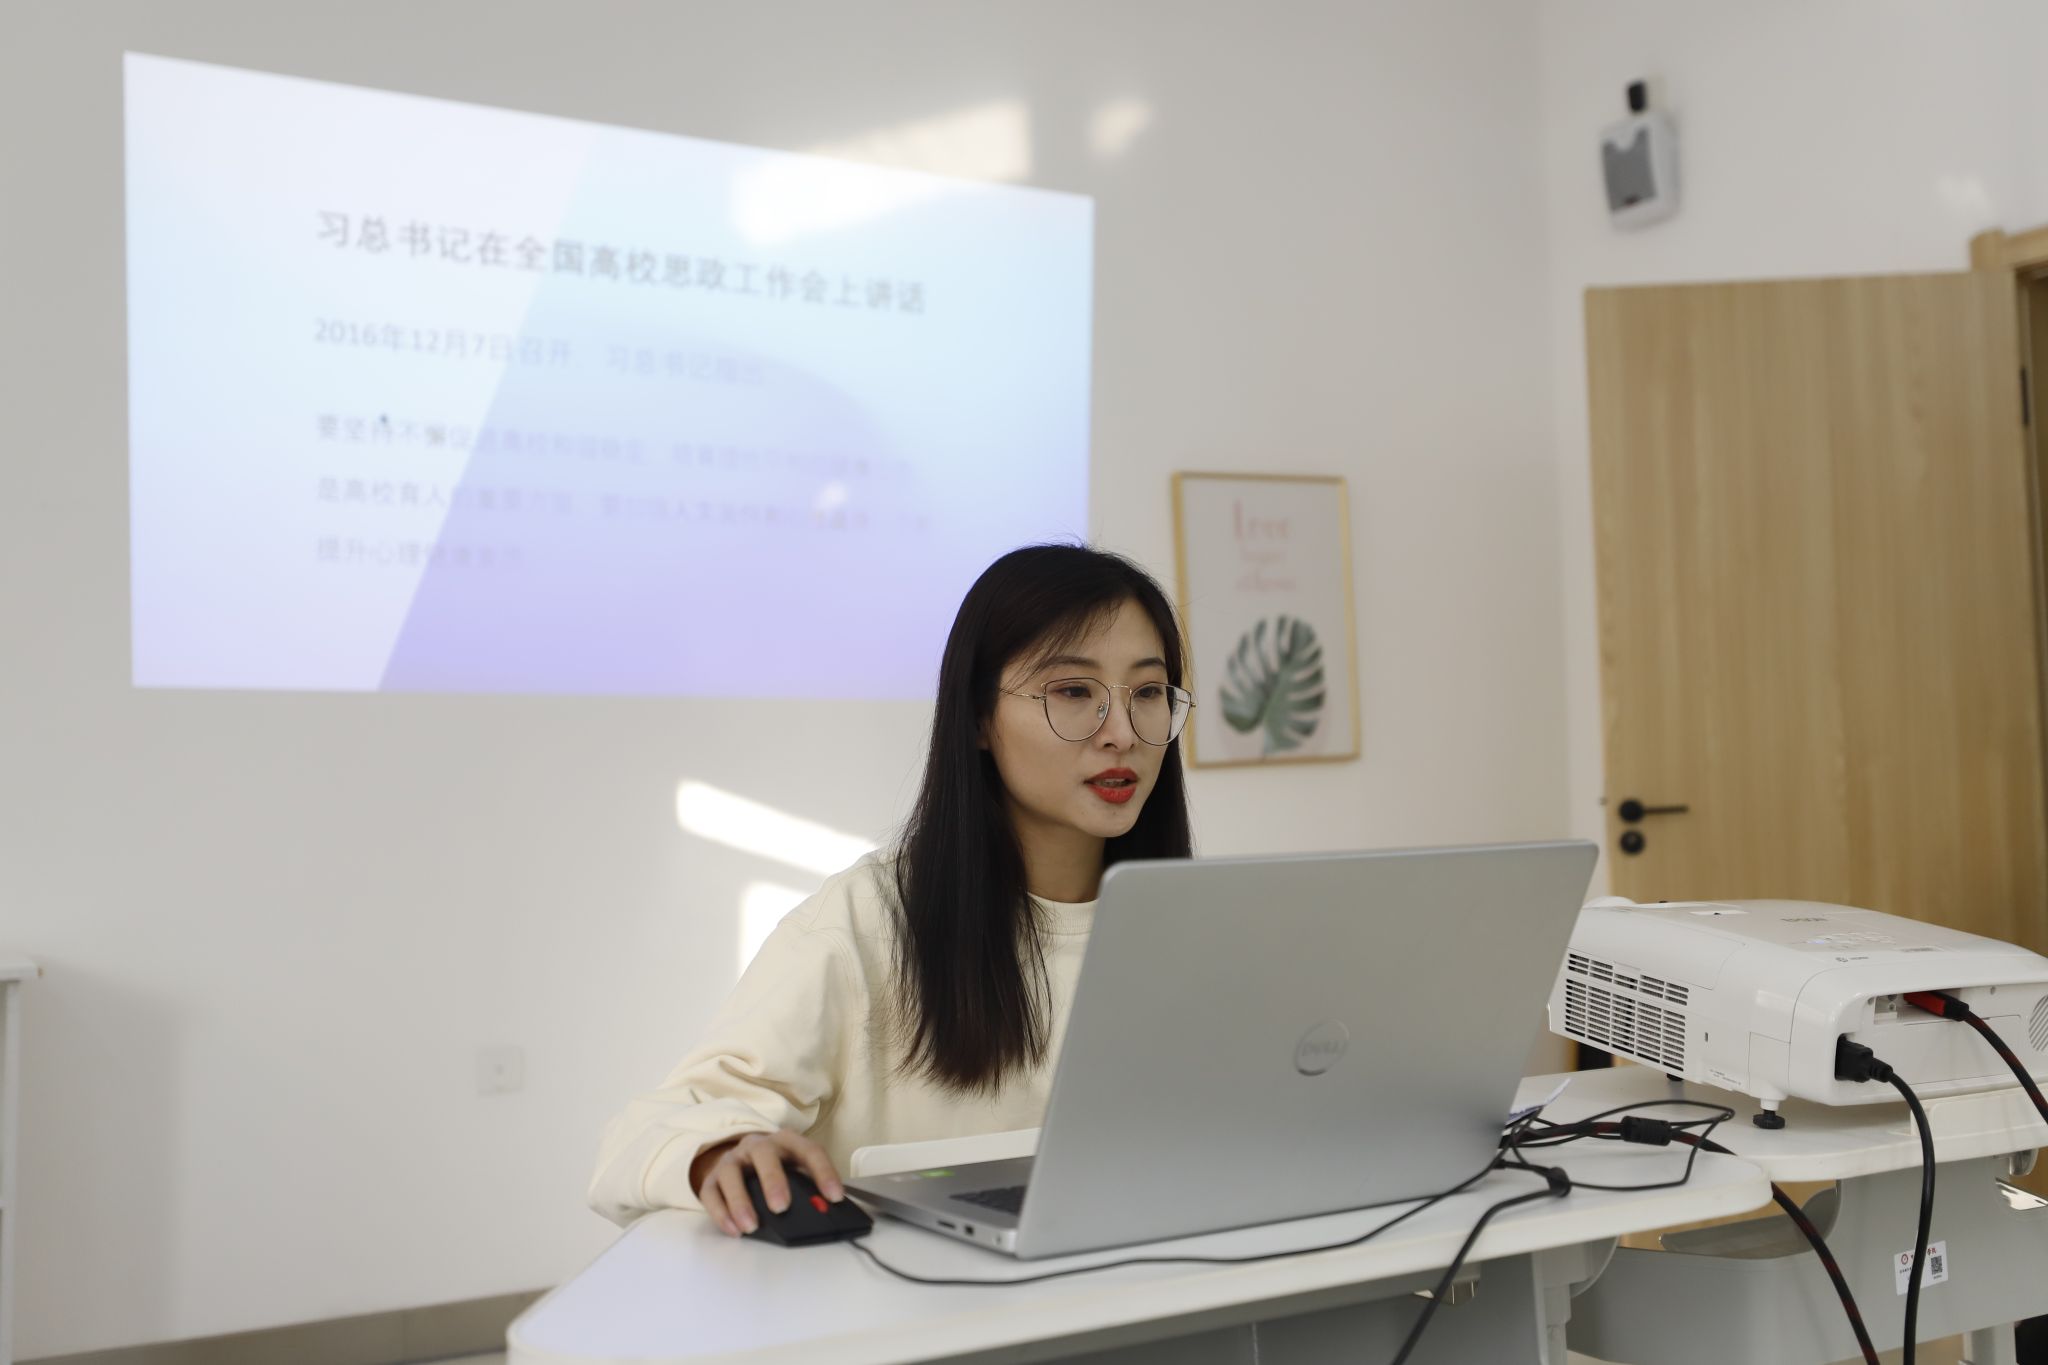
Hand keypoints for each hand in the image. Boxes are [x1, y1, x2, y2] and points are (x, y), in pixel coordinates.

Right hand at [692, 1130, 846, 1236]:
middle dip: (773, 1180)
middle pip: (764, 1154)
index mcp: (786, 1141)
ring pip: (731, 1174)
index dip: (823, 1172)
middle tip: (781, 1208)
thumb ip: (807, 1186)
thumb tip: (824, 1210)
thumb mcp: (794, 1169)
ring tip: (751, 1226)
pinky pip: (711, 1193)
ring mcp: (732, 1160)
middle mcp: (757, 1146)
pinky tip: (734, 1230)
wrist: (740, 1159)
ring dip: (741, 1201)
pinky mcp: (711, 1179)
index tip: (835, 1197)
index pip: (809, 1150)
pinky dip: (720, 1213)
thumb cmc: (776, 1168)